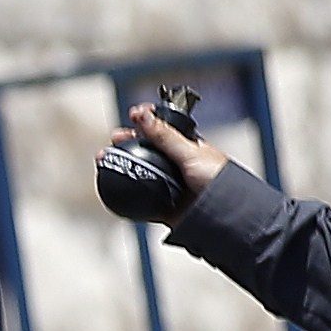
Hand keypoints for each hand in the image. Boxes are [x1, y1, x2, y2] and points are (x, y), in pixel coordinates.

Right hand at [97, 103, 228, 226]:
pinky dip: (128, 195)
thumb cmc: (220, 182)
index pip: (161, 128)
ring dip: (123, 166)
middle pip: (145, 149)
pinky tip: (116, 187)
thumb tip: (144, 114)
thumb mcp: (189, 152)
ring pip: (140, 173)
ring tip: (107, 159)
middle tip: (116, 138)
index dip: (146, 119)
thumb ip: (164, 135)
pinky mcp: (163, 206)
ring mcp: (168, 185)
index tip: (133, 114)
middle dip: (128, 142)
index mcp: (185, 146)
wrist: (224, 216)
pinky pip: (141, 200)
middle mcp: (175, 164)